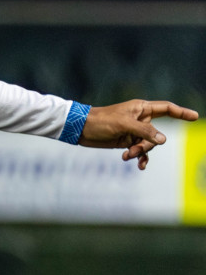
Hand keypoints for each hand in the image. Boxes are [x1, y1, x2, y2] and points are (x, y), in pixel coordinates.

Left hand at [78, 99, 197, 169]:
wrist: (81, 130)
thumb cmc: (101, 121)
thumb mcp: (124, 125)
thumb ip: (145, 131)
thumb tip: (163, 140)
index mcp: (141, 108)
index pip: (167, 108)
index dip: (181, 112)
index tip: (195, 117)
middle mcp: (140, 119)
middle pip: (157, 134)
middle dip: (148, 144)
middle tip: (133, 150)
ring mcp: (134, 131)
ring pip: (148, 145)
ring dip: (140, 152)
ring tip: (126, 156)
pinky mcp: (127, 141)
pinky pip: (140, 151)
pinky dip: (140, 158)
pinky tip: (140, 166)